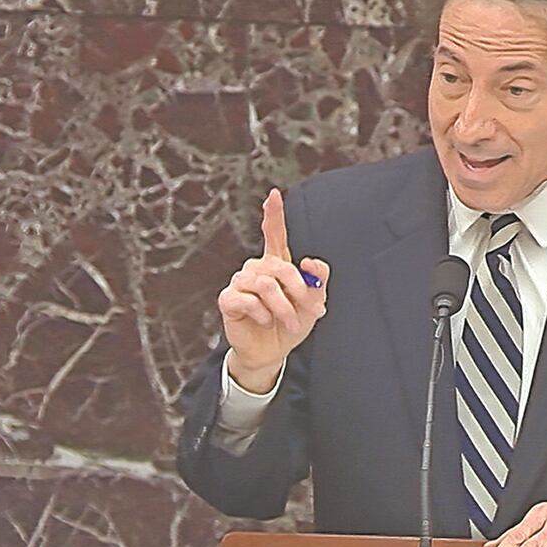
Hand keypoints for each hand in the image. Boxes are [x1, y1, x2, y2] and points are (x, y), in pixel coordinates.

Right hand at [218, 188, 329, 392]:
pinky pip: (248, 300)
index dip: (274, 214)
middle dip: (300, 290)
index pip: (274, 233)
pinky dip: (263, 314)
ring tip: (289, 321)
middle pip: (281, 266)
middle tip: (312, 311)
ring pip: (266, 285)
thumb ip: (318, 280)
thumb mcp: (314, 302)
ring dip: (284, 307)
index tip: (274, 194)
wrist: (273, 352)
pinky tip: (265, 321)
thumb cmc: (292, 323)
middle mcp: (257, 268)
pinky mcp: (228, 299)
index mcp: (277, 263)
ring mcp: (240, 282)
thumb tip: (309, 261)